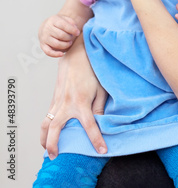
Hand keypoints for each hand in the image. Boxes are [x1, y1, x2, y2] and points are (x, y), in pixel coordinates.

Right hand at [39, 14, 80, 56]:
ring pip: (56, 44)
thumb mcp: (65, 19)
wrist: (45, 27)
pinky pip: (48, 52)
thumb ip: (71, 22)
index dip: (72, 30)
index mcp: (53, 20)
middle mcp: (47, 29)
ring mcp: (44, 37)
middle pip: (61, 35)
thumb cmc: (58, 24)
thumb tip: (75, 30)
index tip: (78, 33)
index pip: (64, 25)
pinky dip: (55, 54)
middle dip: (69, 37)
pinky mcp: (42, 45)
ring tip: (69, 43)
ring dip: (65, 45)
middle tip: (72, 37)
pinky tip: (62, 54)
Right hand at [40, 36, 107, 158]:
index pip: (90, 127)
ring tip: (48, 148)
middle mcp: (67, 104)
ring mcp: (58, 100)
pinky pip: (48, 114)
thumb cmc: (93, 69)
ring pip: (46, 123)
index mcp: (81, 102)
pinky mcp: (55, 96)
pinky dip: (46, 126)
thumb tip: (100, 122)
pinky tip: (50, 131)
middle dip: (54, 145)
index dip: (96, 140)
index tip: (102, 151)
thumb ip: (99, 107)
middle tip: (57, 156)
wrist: (77, 53)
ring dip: (44, 137)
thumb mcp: (101, 88)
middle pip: (55, 130)